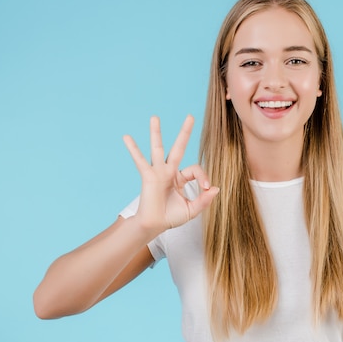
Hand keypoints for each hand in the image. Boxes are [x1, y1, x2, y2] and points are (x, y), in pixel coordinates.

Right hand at [123, 115, 218, 232]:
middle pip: (178, 147)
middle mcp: (169, 171)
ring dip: (156, 132)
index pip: (195, 169)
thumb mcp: (192, 209)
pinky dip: (133, 149)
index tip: (205, 187)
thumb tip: (215, 188)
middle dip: (184, 132)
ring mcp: (158, 172)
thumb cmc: (171, 217)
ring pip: (158, 148)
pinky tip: (126, 137)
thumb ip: (204, 200)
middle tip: (190, 116)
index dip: (203, 176)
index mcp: (180, 178)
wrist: (154, 225)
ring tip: (155, 117)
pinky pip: (140, 161)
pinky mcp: (148, 176)